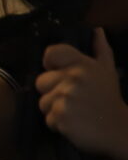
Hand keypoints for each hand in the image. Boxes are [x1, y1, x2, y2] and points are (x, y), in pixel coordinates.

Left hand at [38, 31, 127, 159]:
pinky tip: (74, 123)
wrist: (119, 129)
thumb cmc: (109, 98)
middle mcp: (73, 78)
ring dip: (54, 110)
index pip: (51, 53)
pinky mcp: (61, 116)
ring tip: (75, 112)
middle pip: (41, 82)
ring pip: (42, 102)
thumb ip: (101, 49)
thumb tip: (97, 30)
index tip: (60, 74)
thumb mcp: (108, 71)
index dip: (50, 64)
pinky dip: (58, 124)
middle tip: (72, 99)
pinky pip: (47, 119)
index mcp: (82, 64)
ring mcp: (66, 98)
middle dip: (52, 92)